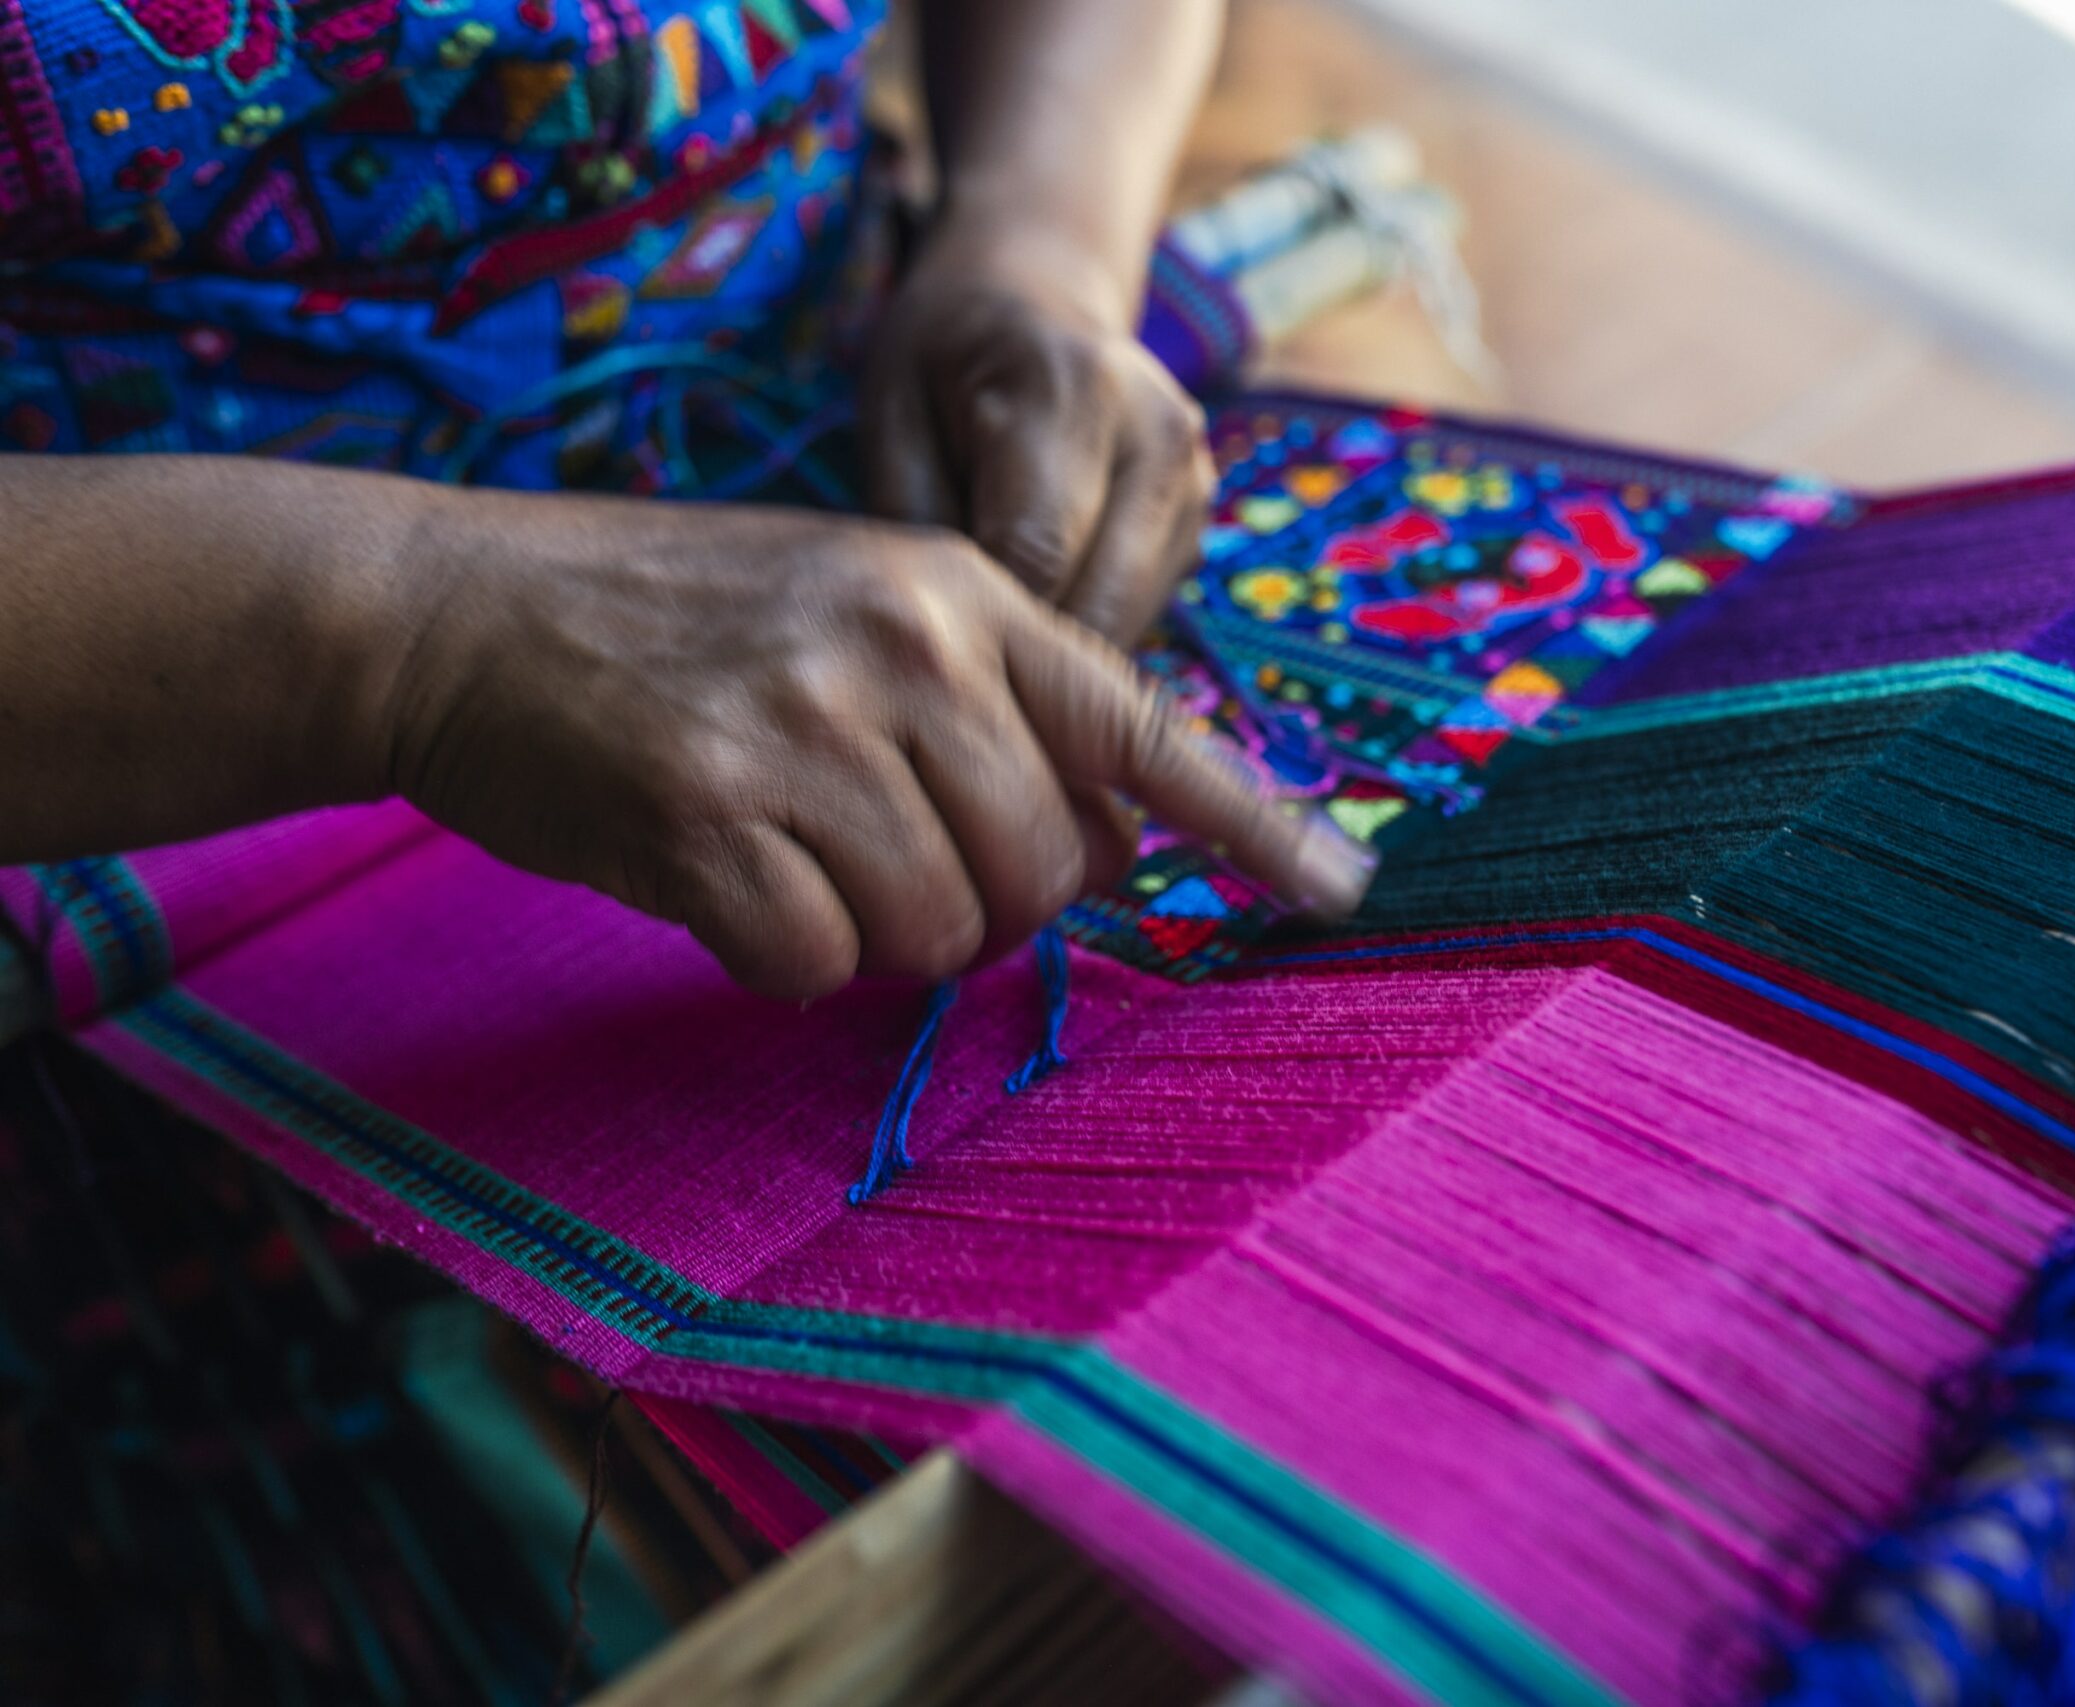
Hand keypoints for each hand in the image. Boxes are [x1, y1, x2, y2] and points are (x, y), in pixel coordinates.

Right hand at [373, 492, 1369, 999]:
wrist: (461, 611)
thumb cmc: (674, 625)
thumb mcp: (859, 604)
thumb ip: (991, 707)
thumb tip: (1113, 848)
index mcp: (960, 593)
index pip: (1143, 726)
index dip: (1252, 823)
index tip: (1349, 892)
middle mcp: (904, 649)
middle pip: (1043, 873)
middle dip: (983, 905)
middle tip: (885, 861)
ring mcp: (806, 728)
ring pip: (936, 931)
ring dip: (872, 932)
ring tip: (788, 852)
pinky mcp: (709, 816)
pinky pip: (815, 965)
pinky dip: (775, 957)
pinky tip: (718, 884)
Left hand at [856, 219, 1214, 646]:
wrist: (1037, 302)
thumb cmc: (944, 359)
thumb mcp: (892, 412)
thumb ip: (911, 520)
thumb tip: (940, 634)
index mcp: (1070, 390)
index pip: (1035, 556)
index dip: (973, 618)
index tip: (921, 634)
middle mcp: (1157, 437)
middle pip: (1097, 607)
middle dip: (1018, 648)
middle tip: (949, 652)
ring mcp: (1193, 484)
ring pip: (1125, 625)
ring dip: (1054, 645)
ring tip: (988, 616)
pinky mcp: (1200, 525)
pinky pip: (1137, 615)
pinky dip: (1082, 625)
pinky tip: (1032, 591)